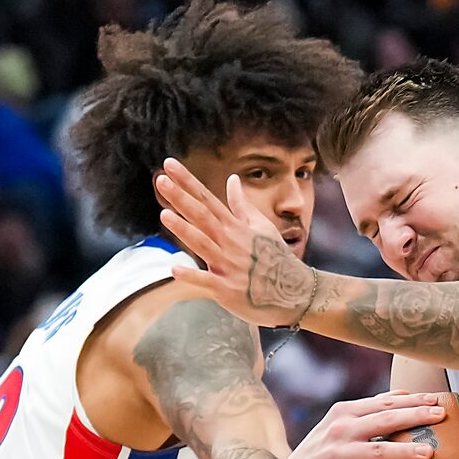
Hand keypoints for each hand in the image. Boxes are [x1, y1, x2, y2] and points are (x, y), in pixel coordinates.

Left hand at [156, 159, 313, 325]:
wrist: (296, 293)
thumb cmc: (277, 260)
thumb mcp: (262, 228)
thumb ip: (241, 205)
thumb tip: (232, 179)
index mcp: (236, 227)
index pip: (208, 199)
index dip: (188, 182)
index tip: (170, 165)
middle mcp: (230, 243)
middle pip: (202, 217)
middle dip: (181, 198)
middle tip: (161, 180)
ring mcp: (229, 266)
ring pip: (203, 244)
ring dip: (184, 230)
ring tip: (165, 215)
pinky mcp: (228, 290)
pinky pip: (207, 282)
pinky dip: (192, 276)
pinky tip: (175, 269)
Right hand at [283, 393, 446, 458]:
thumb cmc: (327, 449)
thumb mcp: (344, 423)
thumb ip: (372, 409)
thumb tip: (405, 393)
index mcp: (347, 412)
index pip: (385, 402)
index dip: (412, 399)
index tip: (438, 398)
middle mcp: (342, 428)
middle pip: (385, 419)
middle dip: (415, 415)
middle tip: (441, 415)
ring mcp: (338, 453)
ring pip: (378, 450)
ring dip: (404, 451)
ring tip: (429, 453)